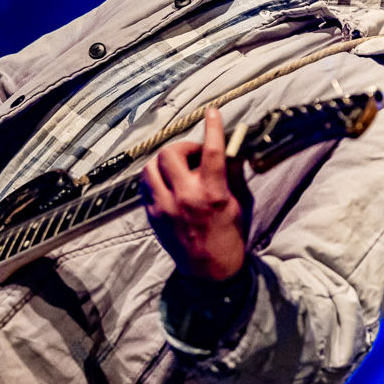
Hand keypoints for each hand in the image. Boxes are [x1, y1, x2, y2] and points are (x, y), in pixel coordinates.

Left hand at [142, 108, 248, 280]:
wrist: (210, 270)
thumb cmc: (228, 235)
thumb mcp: (238, 203)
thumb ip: (231, 175)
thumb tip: (229, 149)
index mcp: (212, 193)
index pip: (212, 151)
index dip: (212, 127)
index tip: (212, 112)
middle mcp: (186, 197)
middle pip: (172, 153)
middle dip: (183, 147)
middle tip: (193, 155)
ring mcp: (165, 206)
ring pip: (151, 166)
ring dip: (164, 161)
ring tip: (177, 168)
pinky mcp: (153, 215)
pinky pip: (145, 185)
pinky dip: (155, 178)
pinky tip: (167, 183)